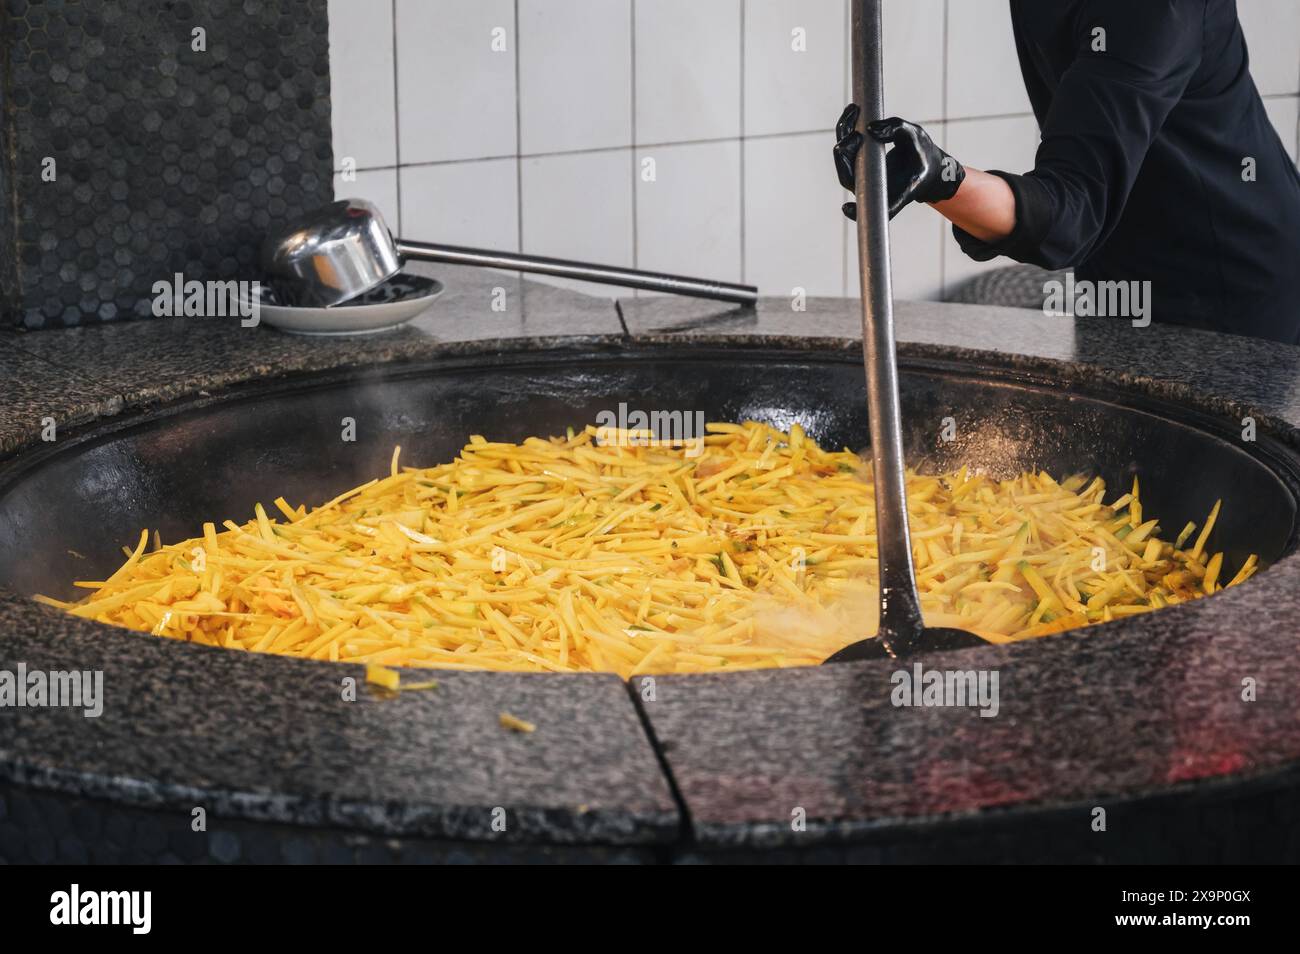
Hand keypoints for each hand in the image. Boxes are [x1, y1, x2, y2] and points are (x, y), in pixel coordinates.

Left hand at [834, 106, 965, 219]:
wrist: (926, 162)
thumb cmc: (923, 156)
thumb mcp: (917, 138)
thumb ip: (896, 130)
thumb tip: (869, 129)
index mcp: (893, 192)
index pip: (874, 205)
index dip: (859, 210)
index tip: (847, 208)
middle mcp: (873, 188)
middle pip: (848, 176)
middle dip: (847, 152)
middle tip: (857, 133)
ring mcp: (864, 179)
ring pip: (844, 160)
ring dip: (845, 134)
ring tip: (854, 111)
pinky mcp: (860, 166)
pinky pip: (847, 150)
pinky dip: (848, 131)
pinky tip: (852, 112)